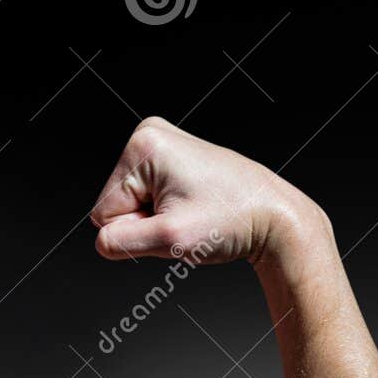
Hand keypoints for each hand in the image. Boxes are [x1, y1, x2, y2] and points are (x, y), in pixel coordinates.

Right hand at [88, 116, 316, 265]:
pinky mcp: (171, 157)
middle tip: (187, 219)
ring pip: (132, 204)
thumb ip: (120, 242)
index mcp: (144, 145)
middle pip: (116, 204)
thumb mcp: (169, 238)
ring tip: (194, 213)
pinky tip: (195, 206)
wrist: (275, 217)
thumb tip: (102, 241)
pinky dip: (168, 212)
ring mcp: (162, 144)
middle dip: (148, 223)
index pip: (104, 211)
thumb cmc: (234, 220)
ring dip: (158, 220)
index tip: (175, 221)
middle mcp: (150, 136)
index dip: (138, 229)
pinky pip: (147, 198)